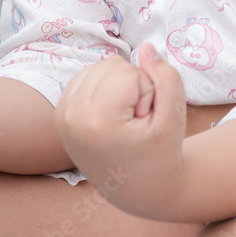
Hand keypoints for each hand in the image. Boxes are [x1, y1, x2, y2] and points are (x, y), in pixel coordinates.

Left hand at [55, 43, 187, 218]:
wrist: (137, 189)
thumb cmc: (160, 154)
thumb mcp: (174, 118)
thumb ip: (167, 78)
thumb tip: (146, 47)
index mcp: (97, 121)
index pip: (128, 71)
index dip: (147, 91)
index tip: (145, 120)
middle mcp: (71, 116)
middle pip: (111, 63)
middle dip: (132, 85)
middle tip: (136, 119)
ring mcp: (62, 114)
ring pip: (100, 65)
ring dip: (119, 85)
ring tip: (125, 119)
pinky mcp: (60, 112)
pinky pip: (88, 75)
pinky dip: (105, 88)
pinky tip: (111, 115)